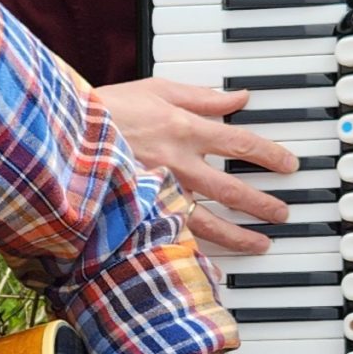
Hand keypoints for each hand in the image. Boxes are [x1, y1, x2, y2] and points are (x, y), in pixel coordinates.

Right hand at [95, 78, 296, 256]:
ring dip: (239, 236)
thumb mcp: (156, 89)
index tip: (289, 166)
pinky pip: (175, 238)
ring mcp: (159, 193)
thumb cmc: (106, 109)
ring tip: (261, 245)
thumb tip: (239, 97)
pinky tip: (212, 264)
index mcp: (185, 129)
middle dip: (263, 204)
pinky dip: (196, 253)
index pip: (242, 144)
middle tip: (282, 214)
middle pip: (232, 190)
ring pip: (209, 222)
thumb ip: (201, 96)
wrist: (63, 135)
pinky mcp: (140, 214)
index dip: (271, 156)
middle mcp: (178, 165)